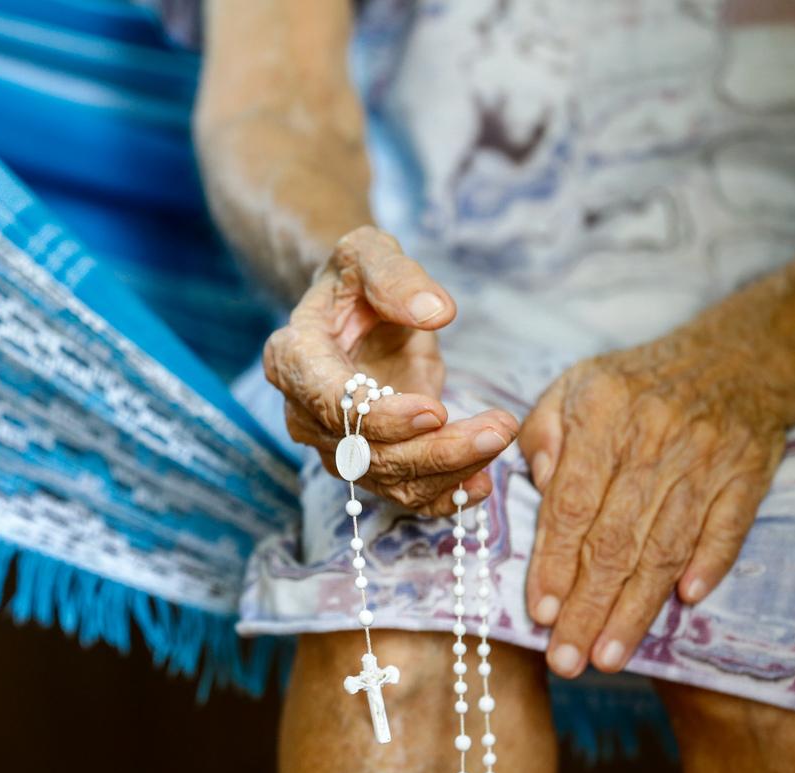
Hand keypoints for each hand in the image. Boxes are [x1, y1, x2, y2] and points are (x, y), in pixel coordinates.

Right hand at [264, 226, 519, 515]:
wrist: (354, 308)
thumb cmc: (356, 279)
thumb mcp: (368, 252)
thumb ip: (394, 276)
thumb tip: (436, 313)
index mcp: (293, 358)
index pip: (330, 404)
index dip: (381, 417)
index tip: (436, 410)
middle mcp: (305, 413)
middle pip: (365, 454)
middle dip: (434, 449)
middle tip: (498, 428)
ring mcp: (336, 445)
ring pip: (389, 480)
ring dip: (449, 470)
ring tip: (501, 437)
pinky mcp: (370, 462)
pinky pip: (403, 495)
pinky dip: (444, 497)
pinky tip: (482, 483)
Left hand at [518, 334, 786, 676]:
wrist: (733, 358)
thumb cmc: (632, 385)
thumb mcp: (572, 388)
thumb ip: (542, 436)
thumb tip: (537, 487)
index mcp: (601, 419)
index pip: (572, 504)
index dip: (555, 562)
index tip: (539, 612)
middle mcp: (653, 442)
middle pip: (616, 538)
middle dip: (588, 606)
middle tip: (567, 658)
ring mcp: (704, 461)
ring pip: (666, 546)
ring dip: (636, 608)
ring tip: (608, 655)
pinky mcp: (747, 476)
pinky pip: (726, 528)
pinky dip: (708, 565)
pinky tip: (685, 602)